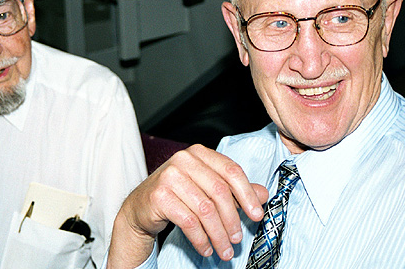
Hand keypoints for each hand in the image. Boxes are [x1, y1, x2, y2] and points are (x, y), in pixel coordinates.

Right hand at [107, 144, 267, 267]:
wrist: (141, 206)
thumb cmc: (177, 195)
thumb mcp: (207, 188)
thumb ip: (234, 189)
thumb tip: (263, 194)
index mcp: (199, 153)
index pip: (231, 171)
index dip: (247, 195)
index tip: (257, 215)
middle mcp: (183, 160)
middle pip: (219, 192)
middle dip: (232, 220)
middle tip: (237, 239)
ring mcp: (169, 176)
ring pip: (205, 209)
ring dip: (218, 235)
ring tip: (224, 250)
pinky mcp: (159, 196)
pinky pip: (188, 221)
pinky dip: (201, 239)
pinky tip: (206, 247)